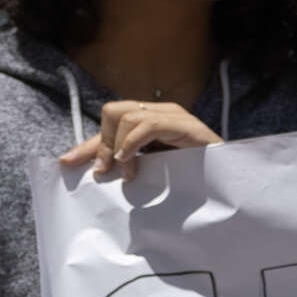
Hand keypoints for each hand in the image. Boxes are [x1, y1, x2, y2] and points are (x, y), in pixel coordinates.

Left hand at [59, 98, 221, 179]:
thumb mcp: (148, 171)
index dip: (88, 143)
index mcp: (152, 120)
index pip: (110, 122)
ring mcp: (175, 116)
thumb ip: (124, 165)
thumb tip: (88, 167)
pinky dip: (132, 143)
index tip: (67, 163)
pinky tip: (130, 160)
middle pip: (113, 110)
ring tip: (128, 172)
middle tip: (107, 169)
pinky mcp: (187, 125)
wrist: (229, 186)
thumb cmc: (191, 180)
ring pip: (127, 115)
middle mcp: (162, 112)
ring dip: (119, 147)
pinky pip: (148, 124)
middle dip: (102, 141)